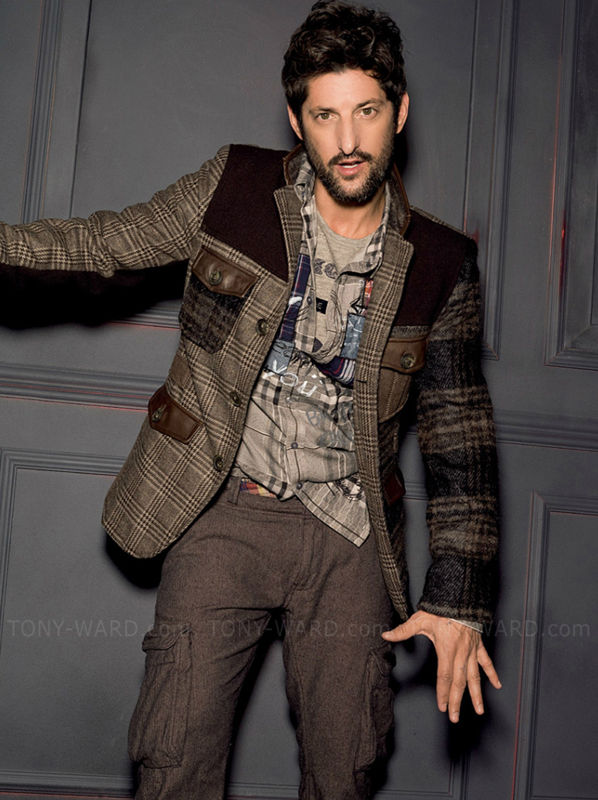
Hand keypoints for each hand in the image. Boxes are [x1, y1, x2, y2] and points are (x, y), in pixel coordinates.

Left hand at [381, 610, 500, 722]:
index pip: (444, 676)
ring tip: (479, 710)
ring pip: (475, 676)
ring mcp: (471, 650)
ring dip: (476, 694)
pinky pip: (486, 661)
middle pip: (459, 682)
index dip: (443, 692)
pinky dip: (492, 673)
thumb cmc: (440, 608)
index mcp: (447, 649)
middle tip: (454, 717)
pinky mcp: (478, 644)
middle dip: (457, 701)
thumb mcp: (419, 619)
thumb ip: (403, 630)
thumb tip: (386, 635)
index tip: (442, 706)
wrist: (460, 596)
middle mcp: (461, 653)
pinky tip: (498, 685)